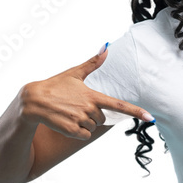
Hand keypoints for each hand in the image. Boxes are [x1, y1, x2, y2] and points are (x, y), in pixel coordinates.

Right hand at [18, 45, 153, 139]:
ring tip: (69, 113)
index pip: (119, 105)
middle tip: (76, 106)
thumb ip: (92, 63)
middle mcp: (89, 109)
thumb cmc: (54, 86)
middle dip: (93, 115)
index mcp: (92, 95)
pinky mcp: (72, 131)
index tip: (150, 117)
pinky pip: (84, 135)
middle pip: (102, 119)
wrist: (33, 101)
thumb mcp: (74, 73)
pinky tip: (66, 122)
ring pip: (92, 127)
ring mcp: (80, 120)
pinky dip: (78, 132)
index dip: (136, 112)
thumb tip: (106, 47)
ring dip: (84, 123)